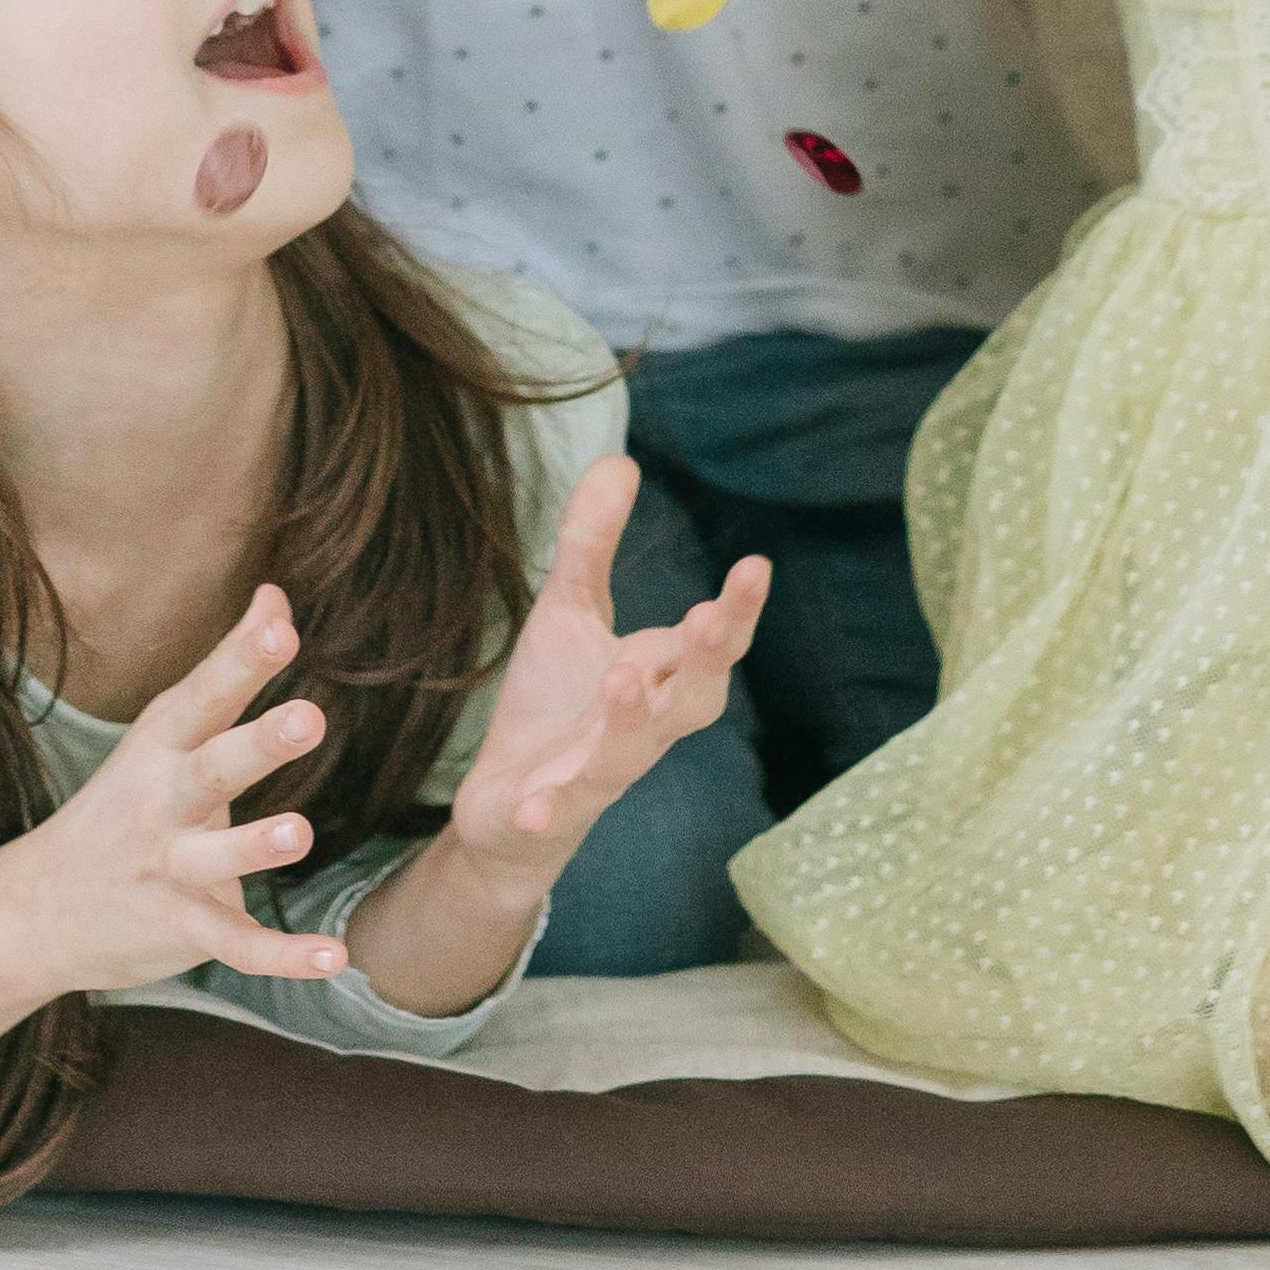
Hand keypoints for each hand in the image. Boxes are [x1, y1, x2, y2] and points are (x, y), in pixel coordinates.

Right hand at [3, 591, 355, 996]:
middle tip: (309, 717)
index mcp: (162, 747)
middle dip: (259, 744)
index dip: (242, 660)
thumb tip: (277, 594)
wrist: (33, 913)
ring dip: (255, 847)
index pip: (205, 695)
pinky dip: (282, 957)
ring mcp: (167, 870)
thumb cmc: (123, 805)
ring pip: (216, 860)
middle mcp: (162, 804)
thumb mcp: (164, 731)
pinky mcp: (179, 929)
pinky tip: (333, 957)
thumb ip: (227, 670)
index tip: (281, 625)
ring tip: (298, 833)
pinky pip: (234, 945)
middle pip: (213, 768)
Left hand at [441, 454, 770, 893]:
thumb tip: (620, 457)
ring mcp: (598, 772)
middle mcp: (643, 726)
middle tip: (711, 617)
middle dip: (705, 659)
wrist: (512, 807)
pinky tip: (536, 807)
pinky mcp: (551, 811)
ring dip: (631, 718)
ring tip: (621, 677)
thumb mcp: (568, 611)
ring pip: (629, 751)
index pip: (712, 641)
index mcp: (658, 675)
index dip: (738, 609)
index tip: (756, 564)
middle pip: (693, 698)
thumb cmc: (555, 703)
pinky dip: (549, 810)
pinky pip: (557, 812)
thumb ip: (591, 543)